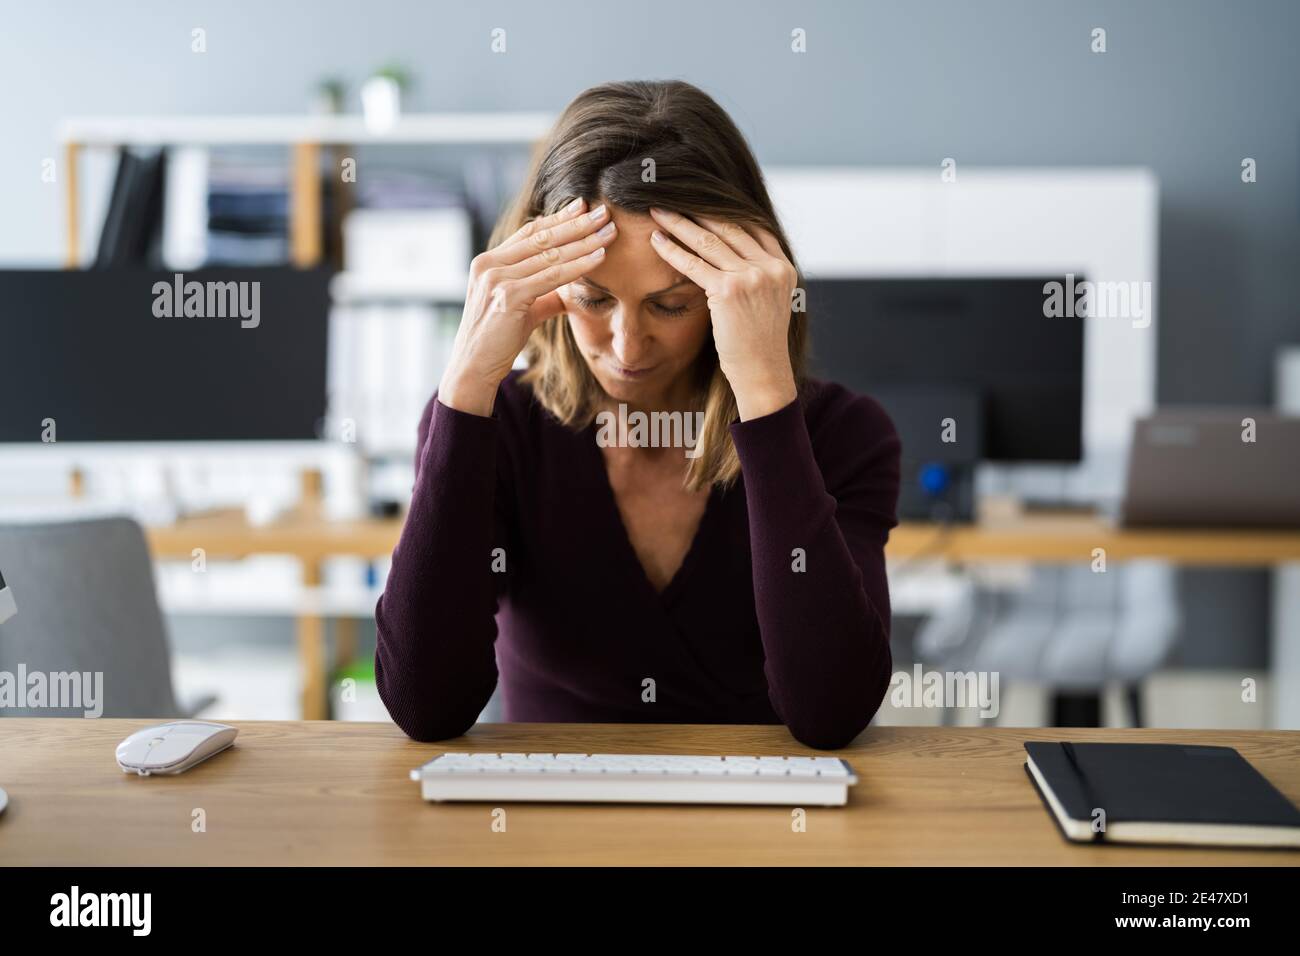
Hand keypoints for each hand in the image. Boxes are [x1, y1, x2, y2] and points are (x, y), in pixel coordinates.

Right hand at [440, 198, 617, 415]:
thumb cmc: (497, 341)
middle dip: (575, 223)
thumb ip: (543, 295)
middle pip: (541, 237)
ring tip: (609, 231)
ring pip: (550, 255)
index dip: (557, 218)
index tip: (582, 207)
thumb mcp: (521, 310)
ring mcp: (497, 279)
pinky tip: (599, 257)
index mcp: (489, 263)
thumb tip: (569, 290)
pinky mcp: (508, 296)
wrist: (473, 367)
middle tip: (603, 211)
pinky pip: (552, 276)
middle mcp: (490, 265)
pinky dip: (578, 265)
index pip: (529, 233)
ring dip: (583, 241)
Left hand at [647, 207, 797, 420]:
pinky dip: (672, 250)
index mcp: (783, 266)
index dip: (724, 210)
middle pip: (728, 228)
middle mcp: (771, 267)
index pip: (752, 227)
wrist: (763, 373)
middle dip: (697, 210)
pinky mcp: (729, 292)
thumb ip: (757, 275)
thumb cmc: (759, 343)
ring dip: (679, 223)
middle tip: (673, 196)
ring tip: (657, 211)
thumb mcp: (768, 302)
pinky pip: (694, 264)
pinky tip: (656, 240)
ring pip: (709, 242)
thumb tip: (731, 254)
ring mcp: (752, 278)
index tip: (700, 199)